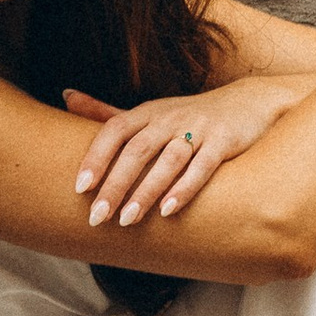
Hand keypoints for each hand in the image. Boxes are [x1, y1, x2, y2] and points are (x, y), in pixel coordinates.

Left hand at [65, 76, 315, 228]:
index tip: (79, 187)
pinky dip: (185, 188)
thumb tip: (66, 95)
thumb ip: (107, 112)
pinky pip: (203, 167)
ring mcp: (198, 128)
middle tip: (96, 216)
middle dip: (115, 184)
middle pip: (137, 150)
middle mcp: (170, 118)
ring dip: (146, 191)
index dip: (96, 157)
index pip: (114, 130)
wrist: (250, 102)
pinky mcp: (224, 142)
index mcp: (147, 112)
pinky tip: (168, 211)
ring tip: (127, 220)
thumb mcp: (149, 111)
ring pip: (168, 160)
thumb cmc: (188, 115)